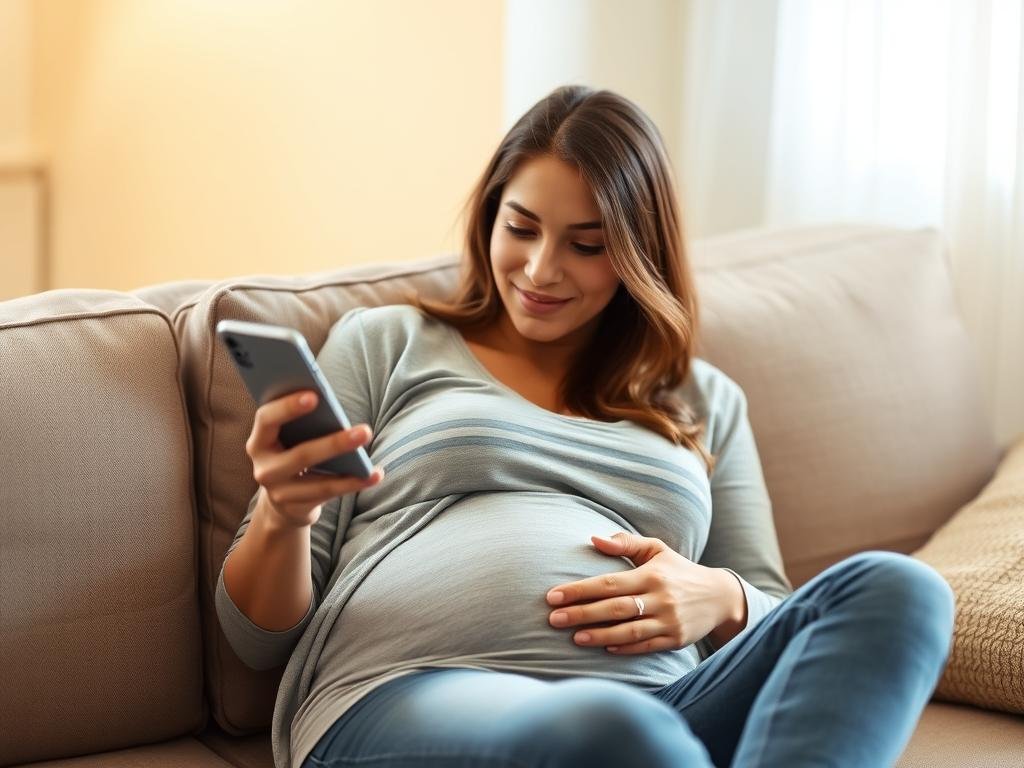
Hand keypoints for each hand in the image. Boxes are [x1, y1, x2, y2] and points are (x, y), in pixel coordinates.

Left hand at [545, 532, 743, 654]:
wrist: (719, 597)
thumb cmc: (678, 570)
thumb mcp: (656, 549)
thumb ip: (625, 543)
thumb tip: (594, 539)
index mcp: (651, 575)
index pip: (608, 583)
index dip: (579, 590)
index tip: (553, 596)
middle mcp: (660, 598)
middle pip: (614, 608)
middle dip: (581, 614)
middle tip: (553, 618)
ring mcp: (668, 621)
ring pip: (628, 631)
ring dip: (598, 635)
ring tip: (574, 636)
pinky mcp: (675, 640)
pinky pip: (645, 646)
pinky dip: (624, 648)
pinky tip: (604, 646)